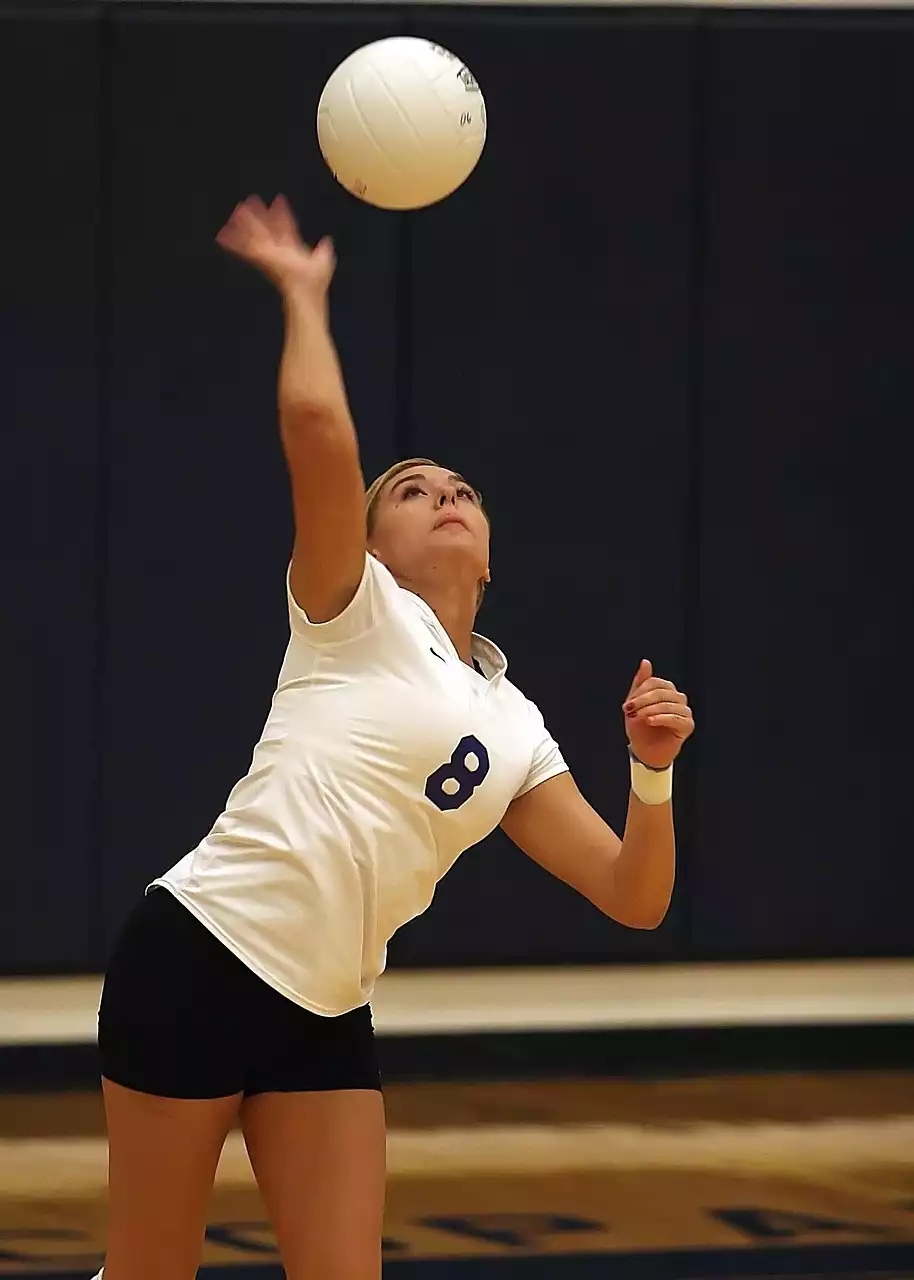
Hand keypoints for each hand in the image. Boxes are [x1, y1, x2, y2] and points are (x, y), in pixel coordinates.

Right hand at [216, 195, 334, 298]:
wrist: (304, 292)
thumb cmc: (314, 281)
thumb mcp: (324, 260)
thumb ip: (324, 249)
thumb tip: (327, 240)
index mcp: (293, 248)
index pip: (287, 226)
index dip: (283, 213)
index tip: (278, 200)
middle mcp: (279, 249)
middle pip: (267, 227)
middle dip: (260, 214)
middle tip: (251, 200)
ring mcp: (268, 253)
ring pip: (255, 233)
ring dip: (247, 221)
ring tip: (237, 208)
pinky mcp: (260, 257)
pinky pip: (244, 247)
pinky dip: (233, 242)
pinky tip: (222, 235)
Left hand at [622, 659, 693, 769]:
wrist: (644, 751)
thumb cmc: (640, 728)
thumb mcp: (635, 704)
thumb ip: (640, 683)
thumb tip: (645, 662)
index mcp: (667, 690)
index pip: (656, 683)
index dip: (640, 691)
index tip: (627, 704)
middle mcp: (678, 699)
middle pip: (662, 692)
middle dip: (643, 700)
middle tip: (629, 709)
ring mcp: (685, 711)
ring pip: (668, 704)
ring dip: (650, 709)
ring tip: (638, 717)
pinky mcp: (688, 725)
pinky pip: (676, 717)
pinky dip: (661, 718)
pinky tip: (650, 721)